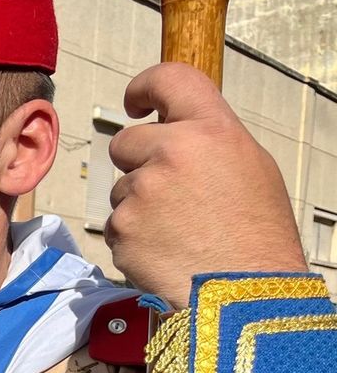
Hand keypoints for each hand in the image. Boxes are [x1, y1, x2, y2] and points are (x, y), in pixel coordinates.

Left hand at [106, 63, 307, 307]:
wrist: (245, 293)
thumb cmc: (256, 233)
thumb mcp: (250, 167)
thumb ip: (207, 141)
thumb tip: (171, 130)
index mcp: (211, 130)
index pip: (169, 78)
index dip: (145, 87)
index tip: (136, 102)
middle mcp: (172, 152)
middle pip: (125, 142)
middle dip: (138, 163)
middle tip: (172, 194)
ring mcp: (141, 191)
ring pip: (121, 189)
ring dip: (139, 206)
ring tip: (180, 231)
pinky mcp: (122, 228)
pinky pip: (116, 226)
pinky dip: (134, 238)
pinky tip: (166, 251)